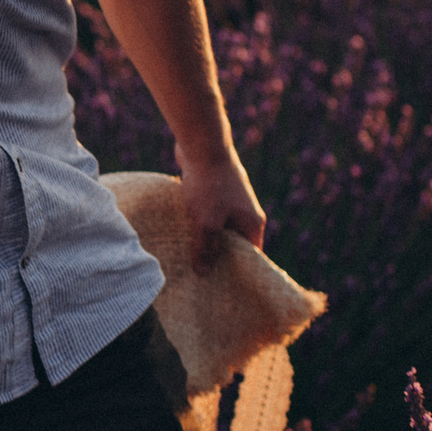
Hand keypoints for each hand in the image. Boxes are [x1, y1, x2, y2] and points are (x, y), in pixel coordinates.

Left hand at [178, 150, 266, 273]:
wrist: (202, 144)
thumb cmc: (209, 184)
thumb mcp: (207, 223)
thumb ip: (206, 248)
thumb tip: (204, 273)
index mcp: (252, 223)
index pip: (251, 255)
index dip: (237, 270)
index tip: (221, 286)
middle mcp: (244, 212)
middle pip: (232, 243)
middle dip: (216, 256)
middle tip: (198, 275)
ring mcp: (229, 200)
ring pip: (217, 228)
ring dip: (203, 238)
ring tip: (186, 256)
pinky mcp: (212, 190)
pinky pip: (206, 214)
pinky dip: (196, 222)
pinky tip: (179, 232)